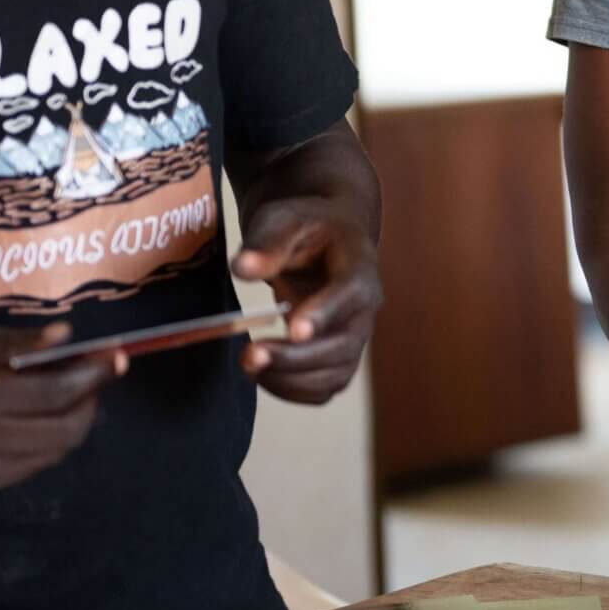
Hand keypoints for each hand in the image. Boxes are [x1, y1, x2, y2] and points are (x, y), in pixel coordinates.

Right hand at [0, 322, 125, 495]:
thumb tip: (66, 336)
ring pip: (56, 452)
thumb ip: (12, 343)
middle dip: (91, 401)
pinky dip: (48, 443)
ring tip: (66, 393)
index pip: (57, 393)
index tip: (117, 357)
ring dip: (73, 423)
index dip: (95, 375)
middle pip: (67, 430)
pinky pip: (32, 467)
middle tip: (91, 374)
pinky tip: (38, 418)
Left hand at [232, 197, 381, 404]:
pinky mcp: (338, 358)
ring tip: (248, 364)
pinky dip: (292, 390)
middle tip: (249, 354)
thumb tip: (243, 268)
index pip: (352, 293)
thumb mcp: (285, 219)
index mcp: (359, 266)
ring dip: (291, 379)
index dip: (326, 313)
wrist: (324, 240)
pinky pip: (324, 388)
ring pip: (335, 374)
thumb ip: (267, 242)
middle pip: (344, 345)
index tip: (292, 329)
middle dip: (296, 357)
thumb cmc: (305, 227)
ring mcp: (354, 337)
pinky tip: (261, 375)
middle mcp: (365, 308)